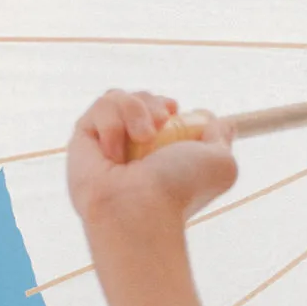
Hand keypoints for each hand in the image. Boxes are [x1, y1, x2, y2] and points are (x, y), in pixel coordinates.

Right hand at [68, 88, 237, 252]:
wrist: (140, 208)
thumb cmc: (180, 190)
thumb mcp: (220, 162)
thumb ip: (222, 138)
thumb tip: (223, 123)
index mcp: (160, 151)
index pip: (156, 109)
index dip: (163, 102)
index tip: (174, 110)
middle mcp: (132, 146)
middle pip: (137, 97)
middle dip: (152, 102)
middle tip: (162, 123)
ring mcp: (107, 142)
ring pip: (117, 97)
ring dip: (134, 110)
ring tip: (143, 137)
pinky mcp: (83, 140)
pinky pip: (98, 109)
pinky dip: (112, 124)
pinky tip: (116, 154)